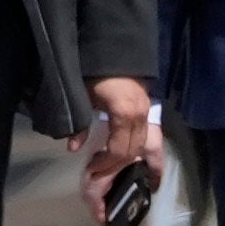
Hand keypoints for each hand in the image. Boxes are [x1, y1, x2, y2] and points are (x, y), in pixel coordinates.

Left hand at [76, 77, 161, 211]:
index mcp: (124, 114)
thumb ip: (80, 124)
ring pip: (145, 145)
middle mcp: (140, 116)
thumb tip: (74, 148)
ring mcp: (147, 113)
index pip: (119, 150)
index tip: (91, 170)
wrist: (114, 50)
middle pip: (133, 151)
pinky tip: (145, 164)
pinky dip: (147, 152)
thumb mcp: (83, 97)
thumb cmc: (96, 74)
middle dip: (116, 166)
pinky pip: (150, 137)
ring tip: (123, 173)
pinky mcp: (148, 111)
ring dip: (131, 160)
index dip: (105, 164)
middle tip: (100, 174)